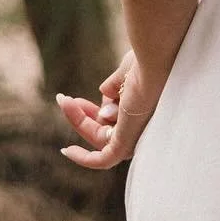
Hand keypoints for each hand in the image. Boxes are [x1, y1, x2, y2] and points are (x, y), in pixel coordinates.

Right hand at [56, 50, 164, 169]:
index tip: (77, 100)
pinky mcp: (126, 143)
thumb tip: (103, 96)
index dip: (95, 111)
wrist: (155, 61)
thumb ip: (115, 86)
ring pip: (100, 138)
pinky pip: (103, 160)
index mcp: (147, 111)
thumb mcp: (126, 73)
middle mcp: (144, 127)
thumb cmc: (148, 61)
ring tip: (64, 101)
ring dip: (78, 121)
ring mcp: (135, 137)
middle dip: (84, 116)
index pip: (118, 119)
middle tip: (64, 99)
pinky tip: (66, 151)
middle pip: (106, 130)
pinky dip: (84, 158)